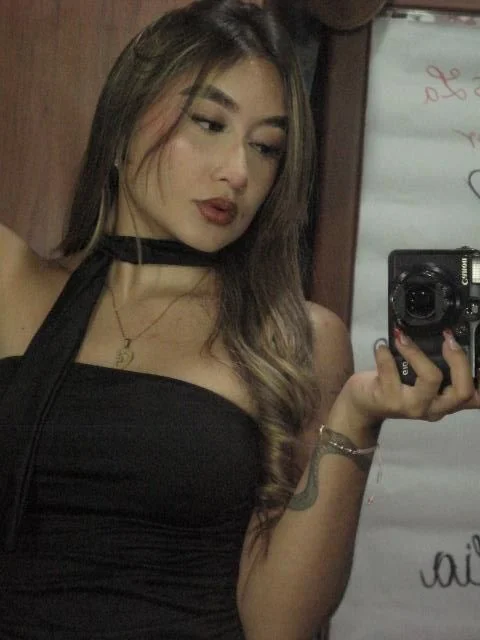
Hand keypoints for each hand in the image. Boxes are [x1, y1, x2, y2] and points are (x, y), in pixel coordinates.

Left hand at [343, 328, 479, 425]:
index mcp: (446, 401)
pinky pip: (392, 373)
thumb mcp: (421, 380)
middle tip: (447, 339)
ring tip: (404, 338)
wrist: (364, 404)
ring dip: (418, 353)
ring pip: (430, 380)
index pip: (475, 398)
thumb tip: (448, 338)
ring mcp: (413, 406)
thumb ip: (437, 368)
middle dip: (459, 361)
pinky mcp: (390, 401)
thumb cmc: (395, 386)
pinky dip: (385, 355)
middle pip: (462, 391)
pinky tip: (381, 346)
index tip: (474, 355)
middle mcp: (434, 408)